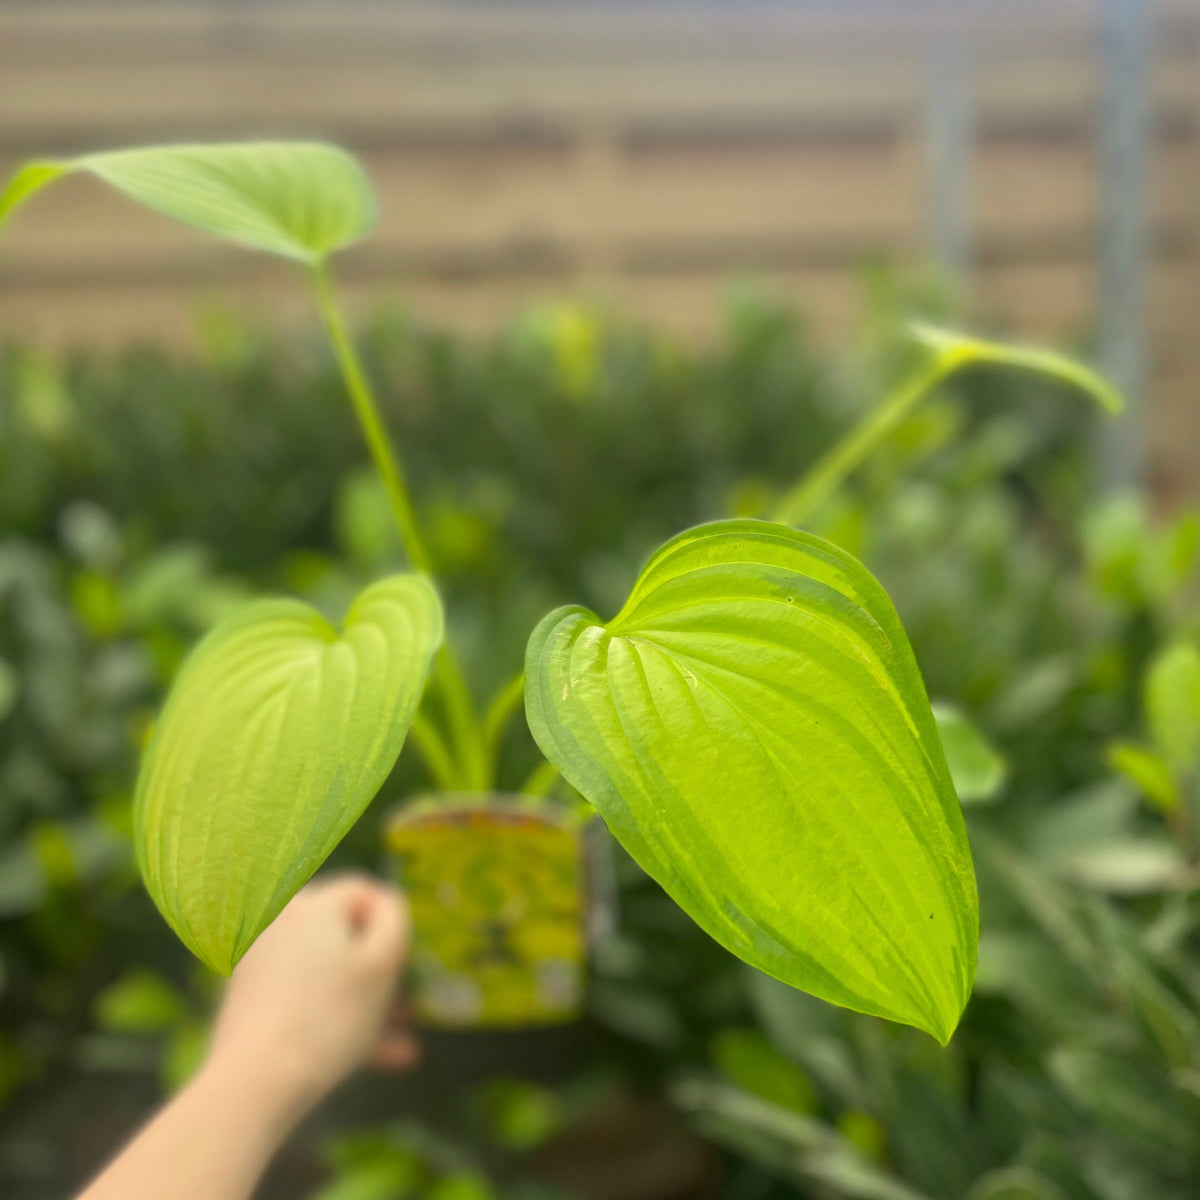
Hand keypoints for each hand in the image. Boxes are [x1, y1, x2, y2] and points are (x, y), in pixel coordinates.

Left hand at [205, 873, 418, 1122]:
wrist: (256, 1078)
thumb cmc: (330, 1015)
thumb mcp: (382, 963)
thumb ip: (393, 920)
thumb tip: (386, 904)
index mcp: (312, 903)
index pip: (363, 893)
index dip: (391, 925)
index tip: (405, 966)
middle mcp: (279, 920)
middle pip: (342, 935)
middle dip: (378, 973)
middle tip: (403, 1011)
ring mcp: (258, 959)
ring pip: (325, 973)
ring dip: (361, 1003)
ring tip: (395, 1049)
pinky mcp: (247, 996)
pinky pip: (301, 994)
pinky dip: (329, 1016)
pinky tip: (365, 1057)